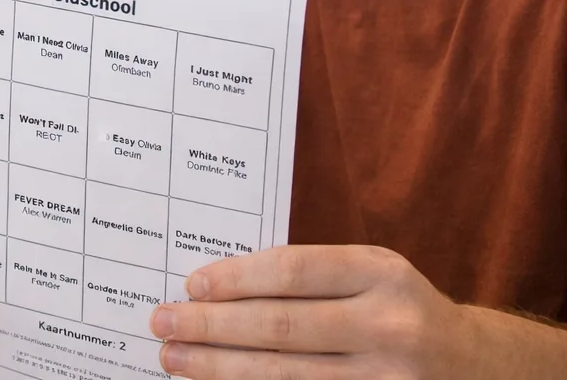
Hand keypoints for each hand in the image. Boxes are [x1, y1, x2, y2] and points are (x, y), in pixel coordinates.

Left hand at [150, 244, 465, 377]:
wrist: (477, 368)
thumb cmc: (398, 310)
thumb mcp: (369, 275)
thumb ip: (308, 276)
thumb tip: (212, 288)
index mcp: (382, 274)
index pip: (293, 271)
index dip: (235, 278)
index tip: (191, 285)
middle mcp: (389, 326)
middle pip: (282, 327)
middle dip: (212, 326)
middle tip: (162, 324)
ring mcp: (388, 379)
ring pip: (287, 376)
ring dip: (221, 368)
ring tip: (175, 360)